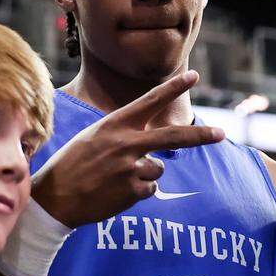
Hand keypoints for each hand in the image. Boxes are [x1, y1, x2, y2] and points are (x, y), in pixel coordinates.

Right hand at [30, 71, 223, 227]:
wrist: (54, 199)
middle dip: (200, 136)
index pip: (150, 101)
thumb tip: (154, 146)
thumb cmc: (73, 164)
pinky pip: (150, 189)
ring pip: (158, 169)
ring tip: (116, 178)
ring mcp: (131, 168)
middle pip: (173, 137)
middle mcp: (126, 143)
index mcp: (115, 124)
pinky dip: (138, 192)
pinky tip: (115, 192)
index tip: (194, 76)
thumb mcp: (94, 137)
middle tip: (221, 134)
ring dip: (144, 174)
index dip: (173, 88)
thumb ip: (124, 134)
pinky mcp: (132, 191)